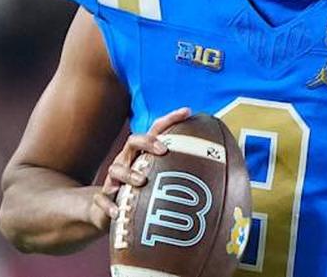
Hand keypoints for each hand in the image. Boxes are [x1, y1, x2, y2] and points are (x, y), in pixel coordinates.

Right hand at [88, 106, 190, 229]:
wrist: (102, 214)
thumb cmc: (140, 196)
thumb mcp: (159, 184)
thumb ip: (185, 178)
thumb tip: (225, 180)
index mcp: (143, 156)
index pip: (156, 131)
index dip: (170, 120)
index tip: (188, 111)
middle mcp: (127, 163)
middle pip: (133, 141)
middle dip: (147, 142)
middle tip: (163, 150)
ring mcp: (112, 181)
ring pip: (115, 168)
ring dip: (128, 173)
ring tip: (142, 182)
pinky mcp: (102, 201)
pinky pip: (101, 200)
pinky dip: (109, 205)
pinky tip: (118, 213)